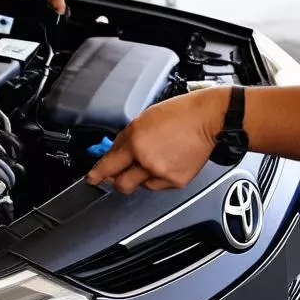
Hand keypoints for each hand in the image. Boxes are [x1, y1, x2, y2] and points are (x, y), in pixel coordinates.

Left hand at [86, 89, 227, 193]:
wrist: (208, 119)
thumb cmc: (179, 114)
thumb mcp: (143, 118)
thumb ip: (125, 138)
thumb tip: (114, 153)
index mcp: (136, 141)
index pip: (109, 164)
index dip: (97, 174)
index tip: (91, 179)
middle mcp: (147, 160)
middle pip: (122, 184)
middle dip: (118, 180)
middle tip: (120, 173)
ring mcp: (162, 173)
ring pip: (141, 186)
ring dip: (141, 176)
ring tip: (155, 158)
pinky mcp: (176, 181)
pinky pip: (158, 186)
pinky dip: (158, 177)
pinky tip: (167, 161)